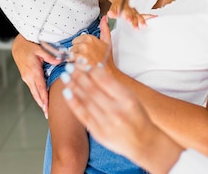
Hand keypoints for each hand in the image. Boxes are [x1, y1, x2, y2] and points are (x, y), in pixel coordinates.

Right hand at [11, 34, 59, 117]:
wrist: (18, 45)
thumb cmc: (30, 46)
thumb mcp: (40, 48)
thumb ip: (50, 56)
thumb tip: (60, 61)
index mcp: (33, 71)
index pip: (40, 87)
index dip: (44, 98)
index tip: (47, 107)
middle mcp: (28, 76)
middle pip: (36, 93)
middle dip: (42, 104)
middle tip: (47, 114)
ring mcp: (26, 78)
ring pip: (34, 92)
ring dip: (39, 101)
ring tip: (45, 110)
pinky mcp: (26, 77)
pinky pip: (33, 88)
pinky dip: (37, 95)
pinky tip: (42, 100)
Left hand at [63, 65, 181, 172]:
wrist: (142, 142)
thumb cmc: (138, 117)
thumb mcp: (132, 97)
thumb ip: (115, 85)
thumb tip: (96, 70)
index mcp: (127, 99)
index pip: (105, 81)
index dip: (92, 71)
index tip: (84, 64)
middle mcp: (116, 111)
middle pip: (92, 90)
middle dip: (79, 76)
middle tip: (70, 66)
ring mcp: (106, 123)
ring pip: (85, 101)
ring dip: (73, 86)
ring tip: (65, 76)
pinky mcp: (98, 132)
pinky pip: (82, 114)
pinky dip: (73, 102)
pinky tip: (67, 92)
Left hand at [71, 15, 114, 69]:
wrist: (107, 72)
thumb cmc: (106, 59)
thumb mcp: (107, 42)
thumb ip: (105, 29)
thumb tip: (105, 18)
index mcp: (90, 38)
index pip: (76, 40)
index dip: (80, 47)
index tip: (87, 51)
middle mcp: (85, 44)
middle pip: (72, 47)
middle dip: (77, 53)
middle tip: (86, 58)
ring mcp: (82, 52)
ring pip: (70, 54)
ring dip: (75, 59)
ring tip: (84, 62)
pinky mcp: (79, 61)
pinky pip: (70, 61)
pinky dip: (73, 64)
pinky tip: (81, 66)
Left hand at [107, 2, 151, 29]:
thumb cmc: (118, 6)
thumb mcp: (113, 8)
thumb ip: (112, 12)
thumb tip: (109, 14)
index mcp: (125, 9)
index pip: (126, 12)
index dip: (128, 16)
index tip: (128, 19)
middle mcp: (131, 10)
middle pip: (134, 16)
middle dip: (136, 21)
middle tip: (136, 27)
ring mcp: (135, 12)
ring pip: (140, 16)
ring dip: (142, 20)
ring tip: (145, 25)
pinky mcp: (138, 14)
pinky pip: (145, 15)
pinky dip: (150, 16)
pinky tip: (155, 17)